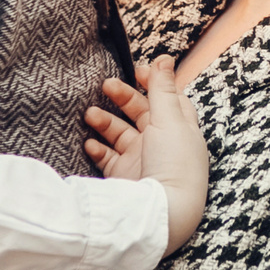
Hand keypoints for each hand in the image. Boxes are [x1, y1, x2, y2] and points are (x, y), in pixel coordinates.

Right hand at [85, 57, 208, 252]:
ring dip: (104, 121)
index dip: (152, 82)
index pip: (168, 98)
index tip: (135, 71)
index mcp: (181, 128)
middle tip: (105, 85)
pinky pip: (108, 157)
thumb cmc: (173, 164)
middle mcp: (163, 144)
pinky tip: (90, 143)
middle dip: (122, 97)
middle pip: (141, 112)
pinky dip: (98, 148)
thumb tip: (164, 57)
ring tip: (89, 114)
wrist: (162, 212)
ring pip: (120, 133)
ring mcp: (143, 160)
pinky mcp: (125, 177)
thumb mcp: (169, 119)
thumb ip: (162, 88)